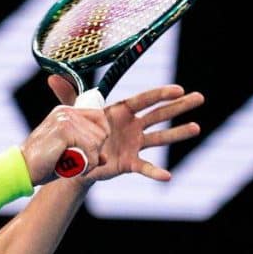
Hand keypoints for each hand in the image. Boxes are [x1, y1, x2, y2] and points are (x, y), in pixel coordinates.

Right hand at [21, 80, 108, 184]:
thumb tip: (105, 158)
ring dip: (90, 160)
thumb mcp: (68, 156)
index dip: (99, 138)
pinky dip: (86, 163)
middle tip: (77, 162)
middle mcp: (66, 112)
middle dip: (94, 151)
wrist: (21, 170)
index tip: (88, 154)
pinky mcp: (64, 130)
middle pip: (101, 131)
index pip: (99, 118)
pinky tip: (73, 168)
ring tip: (72, 165)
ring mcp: (65, 119)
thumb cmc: (43, 165)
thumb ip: (88, 153)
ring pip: (97, 141)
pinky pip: (90, 148)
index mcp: (66, 113)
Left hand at [46, 74, 204, 183]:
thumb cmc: (78, 132)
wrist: (74, 159)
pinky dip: (155, 172)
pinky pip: (145, 166)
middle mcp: (132, 125)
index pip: (144, 99)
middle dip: (179, 106)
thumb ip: (68, 96)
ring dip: (178, 133)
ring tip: (196, 127)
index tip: (179, 89)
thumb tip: (52, 77)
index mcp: (121, 111)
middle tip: (200, 98)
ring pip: (160, 137)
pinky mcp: (130, 162)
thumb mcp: (73, 114)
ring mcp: (134, 144)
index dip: (161, 94)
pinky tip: (168, 176)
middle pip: (160, 113)